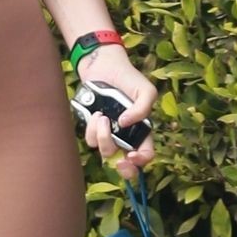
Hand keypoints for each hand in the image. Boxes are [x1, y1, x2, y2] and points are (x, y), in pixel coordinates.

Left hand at [75, 47, 157, 183]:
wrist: (104, 67)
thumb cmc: (128, 79)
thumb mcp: (145, 90)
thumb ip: (143, 109)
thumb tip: (126, 124)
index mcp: (142, 131)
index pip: (146, 154)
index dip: (141, 161)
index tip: (132, 155)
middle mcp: (126, 137)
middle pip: (126, 165)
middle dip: (124, 169)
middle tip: (120, 162)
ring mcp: (109, 134)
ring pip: (106, 152)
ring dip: (104, 137)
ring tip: (103, 117)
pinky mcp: (93, 129)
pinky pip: (91, 140)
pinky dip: (92, 129)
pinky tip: (96, 114)